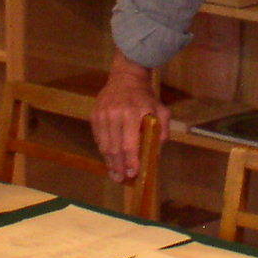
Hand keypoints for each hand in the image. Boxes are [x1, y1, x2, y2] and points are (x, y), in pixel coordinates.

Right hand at [91, 58, 166, 183]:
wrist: (125, 78)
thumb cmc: (146, 97)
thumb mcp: (161, 110)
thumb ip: (162, 131)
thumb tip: (157, 152)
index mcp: (133, 113)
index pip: (130, 144)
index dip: (131, 161)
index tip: (133, 174)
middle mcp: (115, 114)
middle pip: (115, 148)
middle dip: (119, 167)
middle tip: (123, 179)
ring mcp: (102, 115)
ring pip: (104, 145)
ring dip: (110, 162)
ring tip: (115, 174)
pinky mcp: (94, 116)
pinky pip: (98, 138)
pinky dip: (104, 151)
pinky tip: (109, 159)